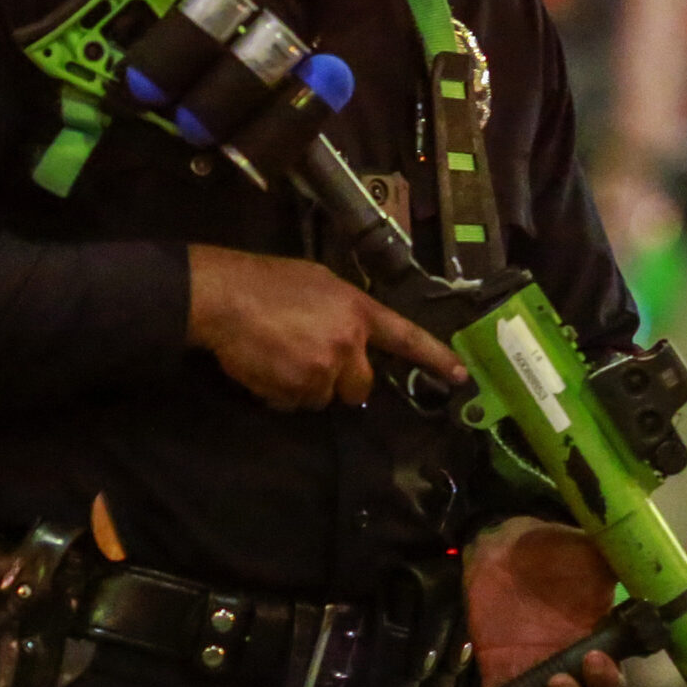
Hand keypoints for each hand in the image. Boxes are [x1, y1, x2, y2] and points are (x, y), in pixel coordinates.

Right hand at [186, 245, 462, 409]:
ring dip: (306, 387)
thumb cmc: (268, 282)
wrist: (225, 298)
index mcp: (358, 310)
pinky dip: (281, 393)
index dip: (435, 358)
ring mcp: (323, 370)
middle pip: (360, 386)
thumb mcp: (319, 283)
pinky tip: (265, 367)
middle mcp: (348, 343)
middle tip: (308, 358)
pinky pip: (295, 405)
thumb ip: (344, 311)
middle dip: (339, 380)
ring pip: (324, 398)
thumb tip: (353, 336)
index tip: (461, 376)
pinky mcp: (295, 390)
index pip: (405, 337)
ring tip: (279, 356)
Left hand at [465, 517, 627, 686]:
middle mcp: (568, 669)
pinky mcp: (498, 674)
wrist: (506, 546)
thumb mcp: (595, 556)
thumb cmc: (557, 554)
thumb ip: (629, 568)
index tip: (594, 659)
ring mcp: (532, 676)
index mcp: (596, 648)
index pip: (610, 685)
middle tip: (561, 681)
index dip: (606, 682)